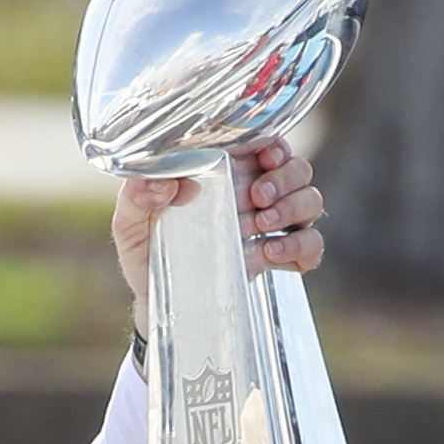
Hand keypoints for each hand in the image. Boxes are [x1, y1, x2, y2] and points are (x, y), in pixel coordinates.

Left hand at [112, 134, 325, 339]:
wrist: (157, 301)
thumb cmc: (146, 250)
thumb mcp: (130, 222)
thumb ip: (137, 196)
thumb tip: (165, 183)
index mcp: (226, 171)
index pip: (268, 142)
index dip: (276, 143)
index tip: (265, 155)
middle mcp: (255, 193)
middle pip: (299, 169)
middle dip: (285, 178)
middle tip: (256, 197)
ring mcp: (271, 226)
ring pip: (312, 200)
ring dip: (292, 208)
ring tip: (259, 225)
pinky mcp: (279, 257)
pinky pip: (313, 245)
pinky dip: (300, 246)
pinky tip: (269, 253)